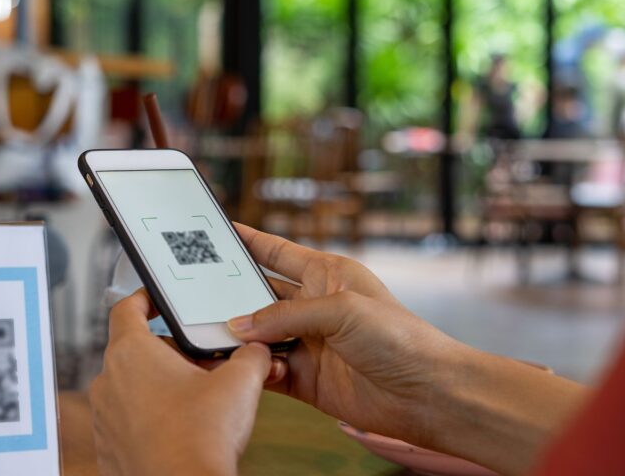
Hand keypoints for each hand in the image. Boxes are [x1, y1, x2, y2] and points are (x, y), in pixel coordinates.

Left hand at [90, 289, 280, 475]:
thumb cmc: (201, 438)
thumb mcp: (240, 383)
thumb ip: (250, 356)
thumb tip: (258, 352)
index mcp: (131, 353)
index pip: (126, 309)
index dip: (142, 298)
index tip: (154, 299)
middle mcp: (108, 381)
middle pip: (135, 352)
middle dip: (169, 355)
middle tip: (201, 363)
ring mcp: (104, 418)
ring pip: (131, 389)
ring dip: (158, 389)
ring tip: (195, 400)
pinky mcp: (108, 448)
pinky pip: (127, 423)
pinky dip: (149, 421)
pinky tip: (180, 430)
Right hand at [227, 224, 586, 475]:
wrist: (427, 393)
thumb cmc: (400, 337)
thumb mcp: (340, 309)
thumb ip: (285, 315)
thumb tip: (239, 327)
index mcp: (326, 275)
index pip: (276, 252)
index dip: (248, 241)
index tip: (217, 231)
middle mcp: (313, 307)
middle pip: (258, 296)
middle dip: (230, 296)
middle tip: (197, 294)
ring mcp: (308, 344)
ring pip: (257, 336)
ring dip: (238, 338)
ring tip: (213, 336)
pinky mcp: (306, 380)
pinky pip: (267, 372)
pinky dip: (253, 372)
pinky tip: (247, 370)